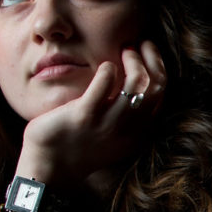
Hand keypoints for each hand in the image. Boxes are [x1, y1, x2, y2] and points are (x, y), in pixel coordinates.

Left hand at [18, 41, 165, 186]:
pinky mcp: (84, 115)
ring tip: (124, 50)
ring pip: (137, 83)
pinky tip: (103, 67)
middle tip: (139, 43)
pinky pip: (105, 82)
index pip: (162, 95)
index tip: (148, 51)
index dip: (159, 67)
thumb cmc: (79, 145)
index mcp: (138, 133)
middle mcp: (128, 129)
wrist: (50, 168)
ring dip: (133, 59)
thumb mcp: (112, 134)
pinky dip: (107, 68)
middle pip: (156, 86)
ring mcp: (107, 123)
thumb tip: (136, 83)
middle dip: (153, 58)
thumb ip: (126, 115)